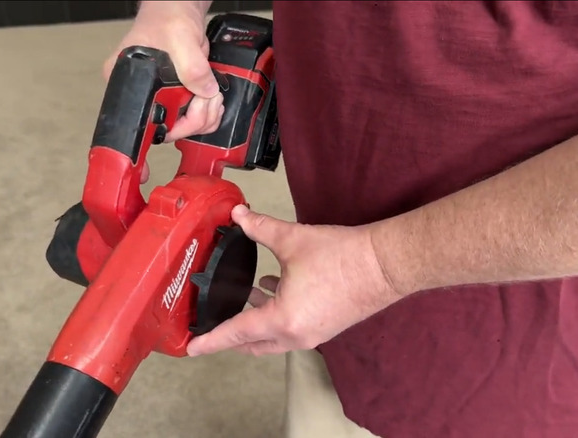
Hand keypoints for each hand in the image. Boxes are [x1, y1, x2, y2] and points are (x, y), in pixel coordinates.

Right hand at [103, 1, 223, 182]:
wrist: (181, 9)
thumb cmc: (168, 18)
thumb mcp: (179, 40)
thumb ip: (192, 67)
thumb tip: (203, 90)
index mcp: (126, 84)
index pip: (132, 125)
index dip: (140, 150)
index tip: (142, 173)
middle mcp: (142, 95)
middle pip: (168, 129)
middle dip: (193, 118)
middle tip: (202, 97)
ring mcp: (163, 97)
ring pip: (186, 126)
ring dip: (205, 112)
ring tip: (207, 88)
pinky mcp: (181, 97)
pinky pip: (198, 117)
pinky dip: (210, 108)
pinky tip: (209, 92)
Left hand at [186, 205, 401, 356]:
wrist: (386, 265)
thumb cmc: (343, 257)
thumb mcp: (293, 239)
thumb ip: (260, 228)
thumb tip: (239, 215)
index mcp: (282, 320)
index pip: (236, 334)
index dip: (211, 341)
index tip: (191, 349)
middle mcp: (296, 335)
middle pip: (253, 344)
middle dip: (231, 336)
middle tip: (212, 325)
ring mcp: (313, 335)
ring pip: (273, 339)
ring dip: (255, 323)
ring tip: (242, 297)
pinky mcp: (326, 327)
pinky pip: (290, 330)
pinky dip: (275, 317)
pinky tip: (272, 288)